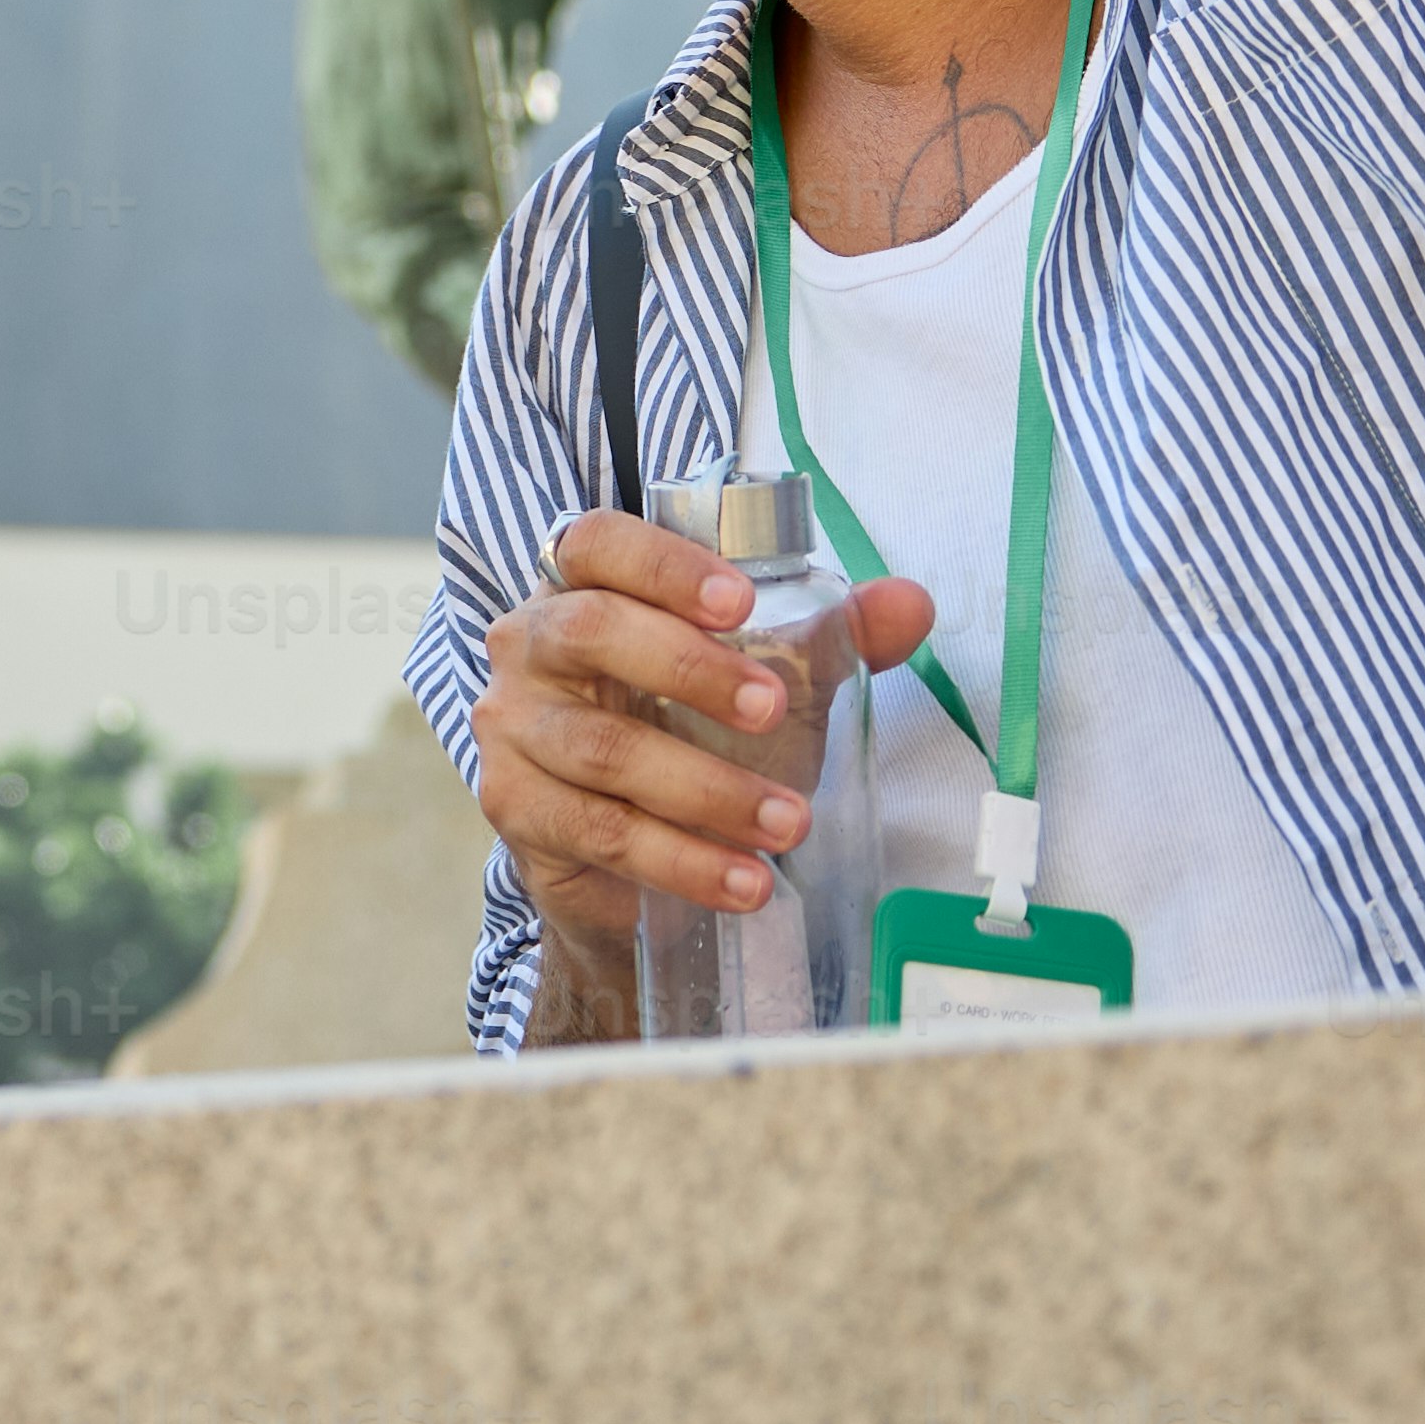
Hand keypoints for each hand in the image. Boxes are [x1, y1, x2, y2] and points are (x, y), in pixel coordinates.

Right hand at [474, 513, 926, 983]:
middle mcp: (529, 646)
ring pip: (602, 748)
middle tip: (775, 711)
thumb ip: (834, 637)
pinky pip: (598, 831)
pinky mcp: (515, 809)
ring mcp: (512, 729)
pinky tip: (743, 880)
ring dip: (705, 789)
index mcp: (581, 587)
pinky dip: (680, 860)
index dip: (663, 563)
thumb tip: (911, 605)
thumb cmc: (685, 732)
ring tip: (790, 823)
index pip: (597, 543)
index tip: (740, 602)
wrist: (620, 859)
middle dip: (689, 668)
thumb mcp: (763, 675)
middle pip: (590, 631)